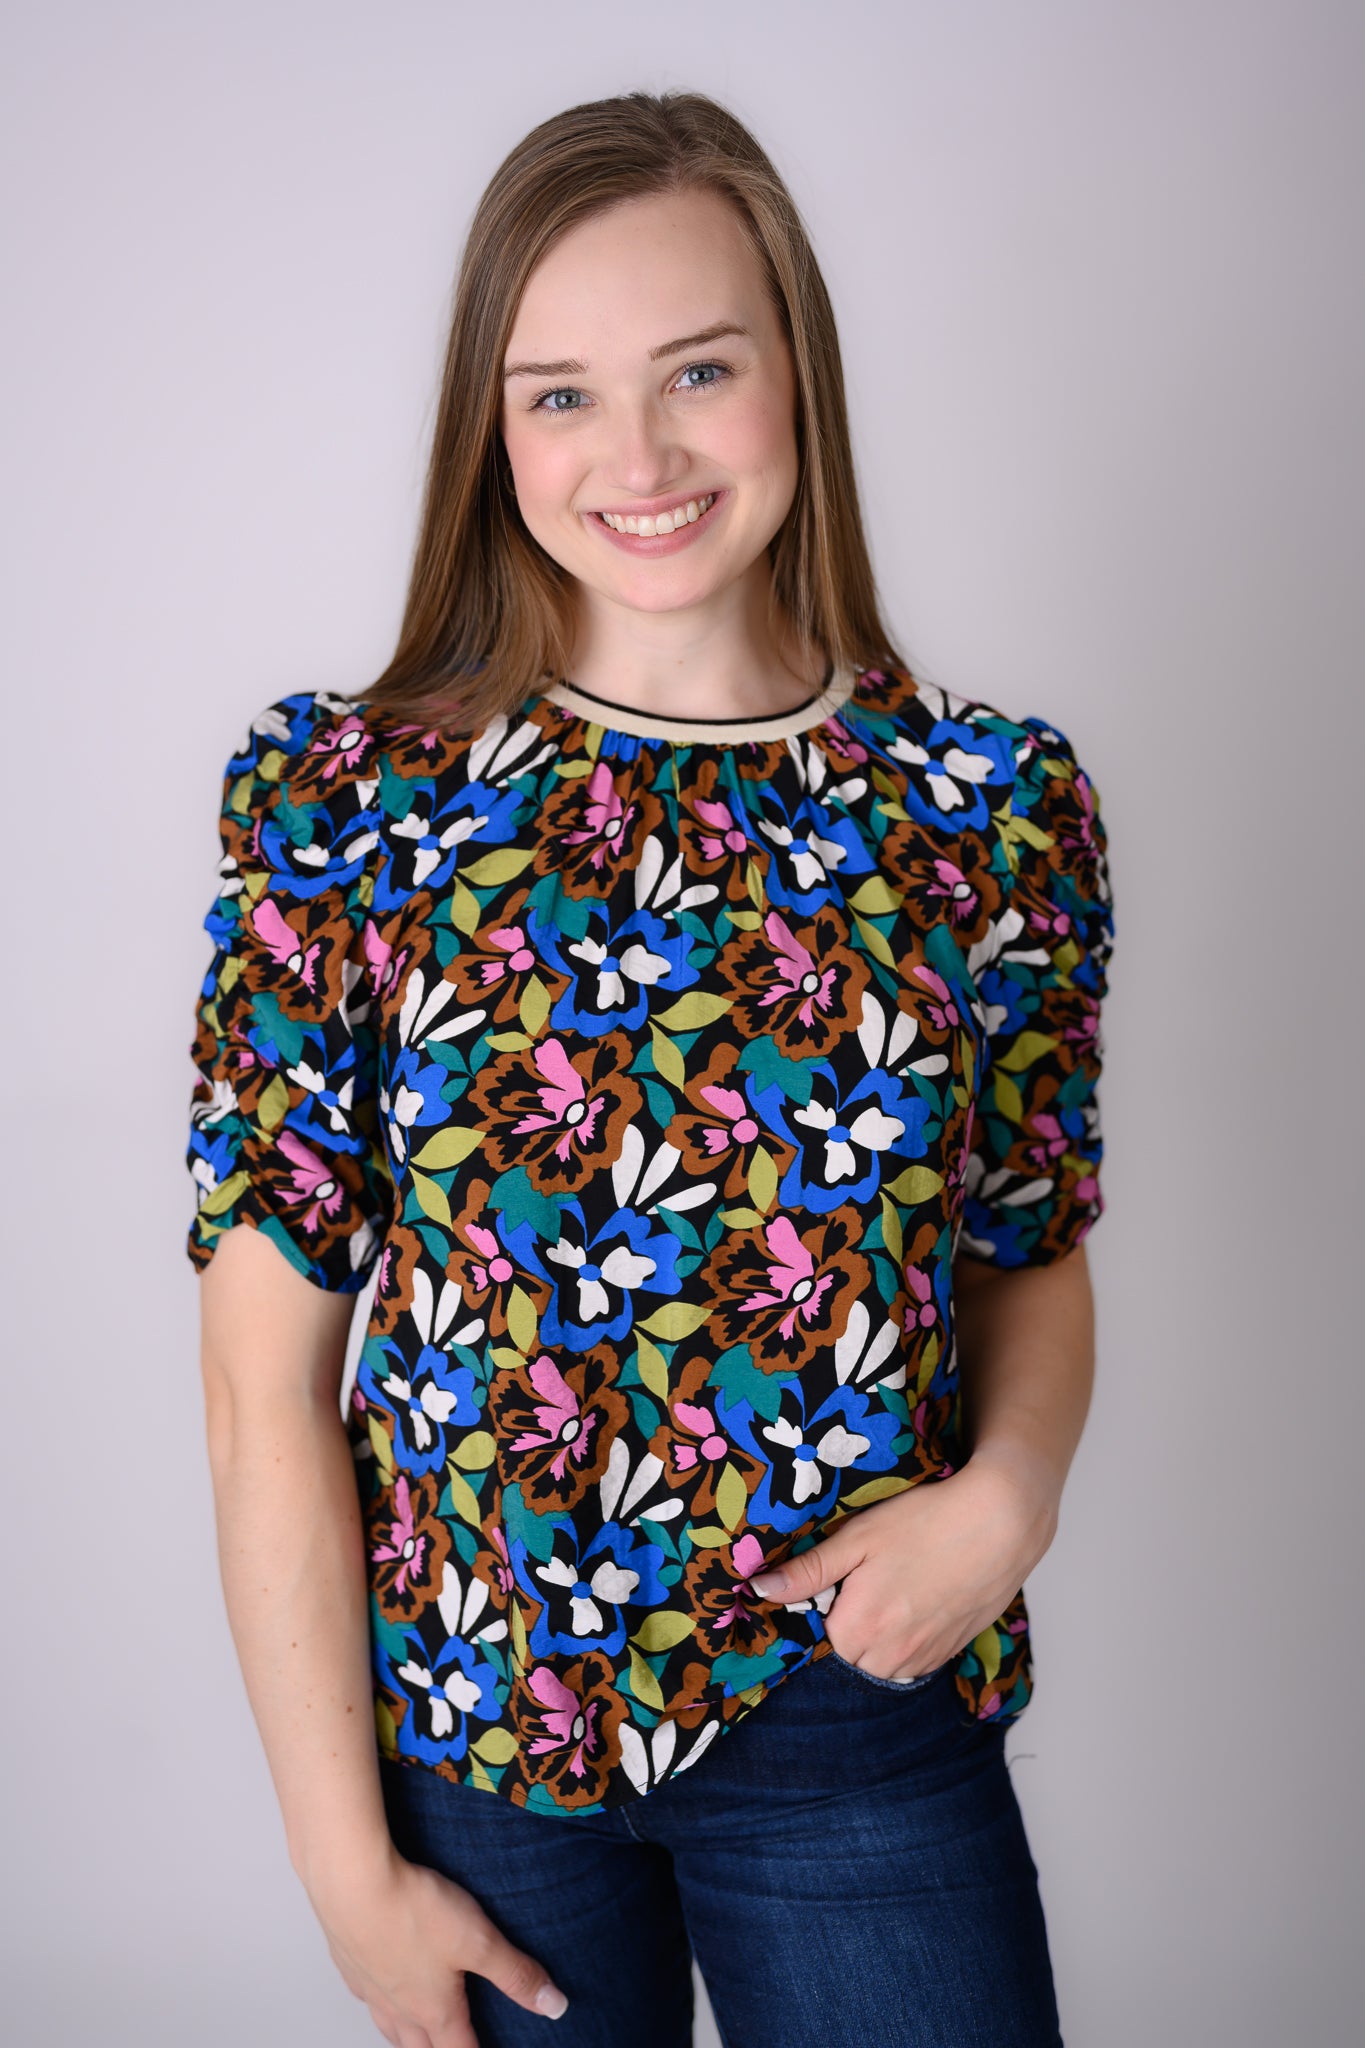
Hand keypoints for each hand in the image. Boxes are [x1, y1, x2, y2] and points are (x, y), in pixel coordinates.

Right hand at [308, 1837, 567, 2045]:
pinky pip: (366, 1991)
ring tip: (419, 2031)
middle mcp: (398, 2007)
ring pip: (389, 2026)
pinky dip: (379, 1997)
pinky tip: (383, 1979)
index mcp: (432, 2009)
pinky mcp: (349, 1960)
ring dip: (406, 2035)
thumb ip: (516, 1973)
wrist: (350, 1882)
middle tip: (453, 2045)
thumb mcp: (478, 1941)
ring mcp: (370, 1985)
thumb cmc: (413, 1910)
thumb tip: (555, 2006)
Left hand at [748, 1456, 1058, 1681]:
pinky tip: (917, 1599)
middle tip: (864, 1580)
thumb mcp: (859, 1536)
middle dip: (847, 1626)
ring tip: (893, 1588)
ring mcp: (924, 1658)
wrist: (1002, 1522)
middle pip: (848, 1657)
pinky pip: (914, 1662)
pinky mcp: (951, 1652)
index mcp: (858, 1629)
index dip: (820, 1607)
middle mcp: (890, 1656)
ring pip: (881, 1665)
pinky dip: (907, 1641)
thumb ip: (809, 1571)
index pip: (815, 1639)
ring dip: (877, 1638)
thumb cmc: (927, 1521)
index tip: (833, 1580)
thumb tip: (759, 1590)